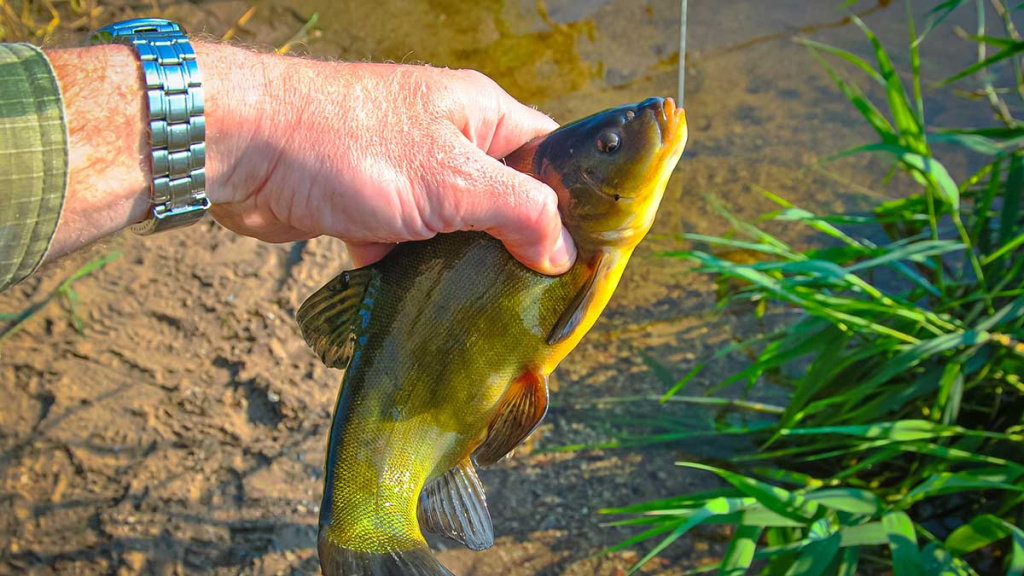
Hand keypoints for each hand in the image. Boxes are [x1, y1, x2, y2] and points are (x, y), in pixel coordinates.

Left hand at [199, 44, 574, 273]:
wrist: (243, 149)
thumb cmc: (352, 148)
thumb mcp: (453, 181)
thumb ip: (520, 212)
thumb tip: (564, 252)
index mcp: (480, 114)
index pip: (549, 154)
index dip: (574, 202)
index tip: (586, 258)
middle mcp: (447, 139)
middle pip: (504, 198)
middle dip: (516, 246)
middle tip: (536, 299)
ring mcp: (406, 173)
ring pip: (455, 228)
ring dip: (463, 265)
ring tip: (487, 313)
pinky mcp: (369, 206)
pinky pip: (408, 245)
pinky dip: (412, 271)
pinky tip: (420, 304)